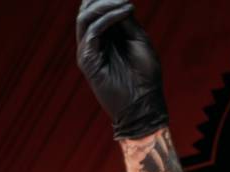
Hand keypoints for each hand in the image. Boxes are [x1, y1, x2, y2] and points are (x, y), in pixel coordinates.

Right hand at [75, 0, 167, 139]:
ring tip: (125, 2)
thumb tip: (120, 1)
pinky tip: (126, 11)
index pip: (94, 10)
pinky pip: (93, 32)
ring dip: (105, 4)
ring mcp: (87, 52)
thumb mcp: (138, 39)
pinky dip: (109, 18)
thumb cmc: (144, 75)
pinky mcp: (87, 61)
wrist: (143, 102)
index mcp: (103, 38)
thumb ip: (126, 21)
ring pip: (84, 18)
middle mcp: (91, 43)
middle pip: (85, 11)